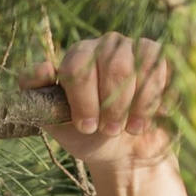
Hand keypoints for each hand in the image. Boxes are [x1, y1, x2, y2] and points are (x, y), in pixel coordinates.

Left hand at [43, 31, 172, 178]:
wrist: (125, 151)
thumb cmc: (88, 135)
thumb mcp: (55, 121)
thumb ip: (37, 94)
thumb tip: (45, 69)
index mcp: (77, 56)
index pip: (77, 66)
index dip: (83, 100)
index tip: (87, 127)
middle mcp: (104, 45)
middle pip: (113, 66)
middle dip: (112, 106)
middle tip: (110, 130)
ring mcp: (133, 47)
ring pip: (138, 69)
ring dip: (134, 105)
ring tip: (130, 128)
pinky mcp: (158, 56)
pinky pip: (158, 69)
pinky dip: (153, 99)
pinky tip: (150, 116)